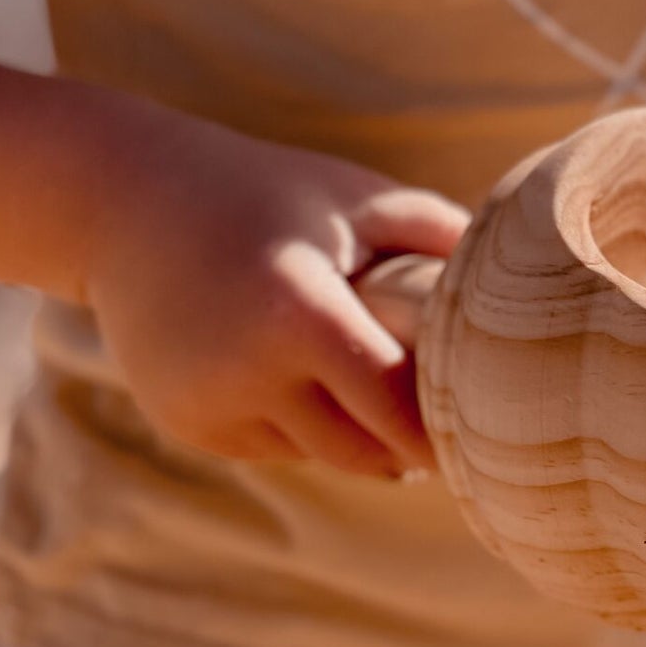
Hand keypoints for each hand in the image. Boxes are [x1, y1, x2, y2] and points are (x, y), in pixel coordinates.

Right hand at [86, 118, 468, 476]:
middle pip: (365, 449)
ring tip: (377, 391)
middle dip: (409, 444)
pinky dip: (299, 426)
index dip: (444, 423)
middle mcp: (247, 371)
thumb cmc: (264, 192)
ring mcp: (210, 405)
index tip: (485, 427)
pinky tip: (295, 375)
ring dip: (356, 435)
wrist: (122, 201)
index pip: (397, 406)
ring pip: (319, 454)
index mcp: (300, 314)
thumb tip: (523, 278)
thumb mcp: (354, 197)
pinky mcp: (187, 423)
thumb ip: (439, 234)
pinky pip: (273, 447)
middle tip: (457, 432)